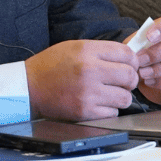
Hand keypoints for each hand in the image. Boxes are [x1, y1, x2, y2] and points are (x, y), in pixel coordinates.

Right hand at [24, 39, 138, 119]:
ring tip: (107, 94)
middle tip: (121, 82)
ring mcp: (88, 92)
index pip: (126, 53)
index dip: (132, 61)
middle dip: (129, 80)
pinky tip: (96, 103)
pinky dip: (108, 110)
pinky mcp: (85, 111)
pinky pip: (113, 113)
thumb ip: (100, 51)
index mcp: (86, 50)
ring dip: (120, 97)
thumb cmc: (50, 67)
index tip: (128, 66)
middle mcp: (89, 70)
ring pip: (125, 97)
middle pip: (130, 75)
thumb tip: (128, 58)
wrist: (28, 87)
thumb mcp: (73, 47)